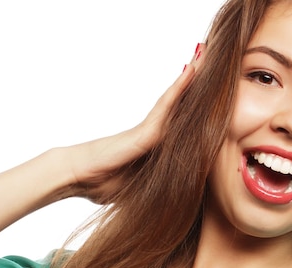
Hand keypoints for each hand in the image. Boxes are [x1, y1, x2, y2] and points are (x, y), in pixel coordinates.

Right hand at [64, 43, 204, 203]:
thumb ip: (158, 182)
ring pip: (177, 99)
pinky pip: (166, 106)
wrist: (76, 176)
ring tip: (205, 52)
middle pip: (182, 104)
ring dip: (192, 75)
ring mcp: (151, 129)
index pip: (184, 122)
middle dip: (198, 82)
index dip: (198, 105)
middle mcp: (156, 131)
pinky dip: (179, 89)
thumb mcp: (139, 186)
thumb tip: (177, 190)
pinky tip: (191, 71)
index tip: (215, 90)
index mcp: (158, 145)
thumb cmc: (102, 182)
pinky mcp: (145, 132)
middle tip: (211, 54)